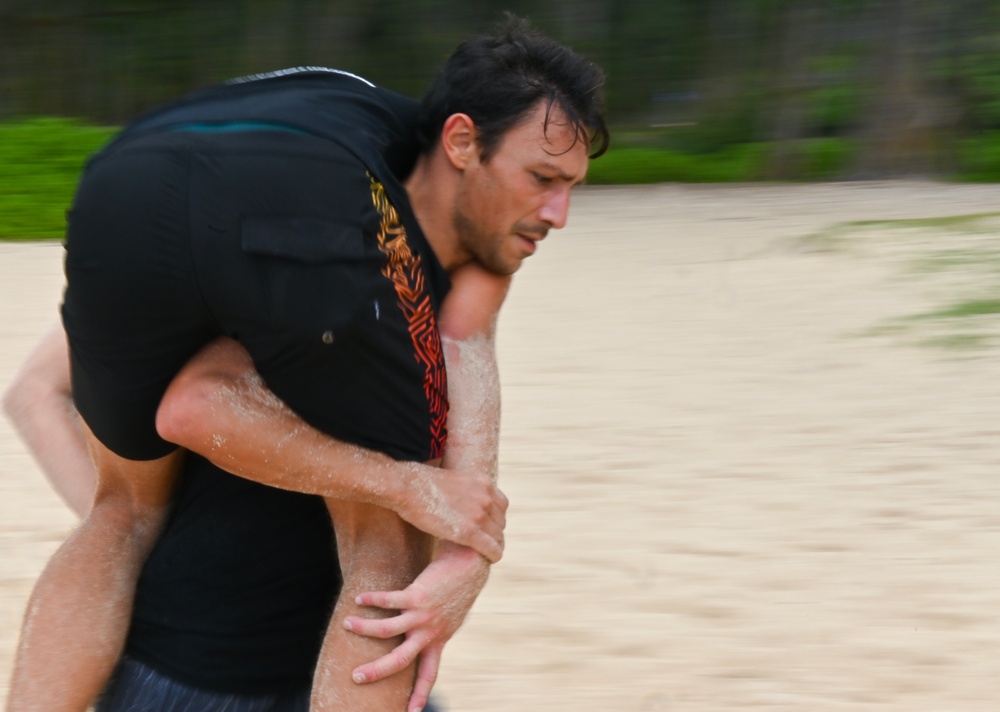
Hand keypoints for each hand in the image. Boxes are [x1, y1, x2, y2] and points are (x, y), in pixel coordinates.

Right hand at [343, 542, 489, 711]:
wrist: (471, 564)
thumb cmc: (458, 589)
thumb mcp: (450, 617)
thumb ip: (436, 630)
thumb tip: (420, 635)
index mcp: (439, 640)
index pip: (429, 674)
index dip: (419, 695)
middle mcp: (430, 632)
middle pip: (401, 660)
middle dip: (377, 671)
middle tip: (356, 677)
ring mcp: (424, 614)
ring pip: (388, 630)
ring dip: (365, 628)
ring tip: (346, 624)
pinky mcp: (418, 594)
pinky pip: (390, 600)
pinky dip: (372, 600)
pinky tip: (359, 598)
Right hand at [397, 465, 507, 562]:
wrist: (407, 487)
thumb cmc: (422, 484)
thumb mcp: (454, 480)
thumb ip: (467, 490)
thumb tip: (465, 501)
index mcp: (484, 482)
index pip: (502, 506)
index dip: (494, 518)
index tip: (486, 527)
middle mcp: (486, 497)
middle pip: (500, 522)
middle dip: (493, 532)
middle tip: (482, 542)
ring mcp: (479, 515)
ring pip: (498, 537)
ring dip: (493, 545)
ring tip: (484, 551)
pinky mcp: (469, 532)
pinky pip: (491, 548)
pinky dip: (494, 555)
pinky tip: (490, 559)